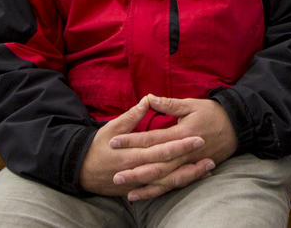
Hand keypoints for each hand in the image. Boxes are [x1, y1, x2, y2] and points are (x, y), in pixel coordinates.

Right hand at [80, 96, 212, 199]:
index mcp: (131, 153)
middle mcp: (136, 170)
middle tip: (210, 152)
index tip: (198, 136)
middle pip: (168, 166)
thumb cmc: (97, 146)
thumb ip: (132, 116)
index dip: (180, 144)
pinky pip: (162, 189)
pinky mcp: (139, 190)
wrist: (81, 170)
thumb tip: (148, 99)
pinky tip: (193, 178)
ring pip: (167, 181)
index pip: (160, 148)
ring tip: (208, 167)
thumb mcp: (112, 128)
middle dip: (189, 160)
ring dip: (189, 175)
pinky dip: (178, 184)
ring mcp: (138, 183)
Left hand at [108, 96, 237, 200]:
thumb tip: (148, 98)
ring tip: (128, 192)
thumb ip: (168, 104)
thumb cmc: (212, 113)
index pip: (151, 138)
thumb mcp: (191, 104)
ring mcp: (190, 164)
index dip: (132, 140)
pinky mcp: (194, 170)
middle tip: (116, 176)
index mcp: (181, 133)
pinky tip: (147, 195)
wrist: (237, 127)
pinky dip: (161, 191)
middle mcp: (184, 152)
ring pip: (166, 179)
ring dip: (147, 186)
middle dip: (136, 171)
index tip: (114, 142)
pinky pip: (176, 184)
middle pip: (157, 165)